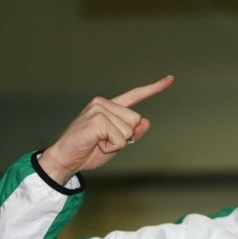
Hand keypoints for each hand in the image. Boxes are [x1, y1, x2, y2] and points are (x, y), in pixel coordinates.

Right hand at [39, 75, 174, 184]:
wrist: (67, 160)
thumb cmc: (89, 151)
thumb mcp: (117, 144)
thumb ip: (132, 133)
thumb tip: (146, 121)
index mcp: (110, 107)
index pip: (135, 95)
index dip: (154, 88)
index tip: (171, 78)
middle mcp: (104, 103)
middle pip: (135, 119)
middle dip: (125, 137)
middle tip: (103, 142)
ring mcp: (99, 109)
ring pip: (129, 130)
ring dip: (117, 143)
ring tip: (98, 143)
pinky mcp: (96, 118)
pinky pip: (120, 138)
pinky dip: (111, 147)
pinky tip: (96, 143)